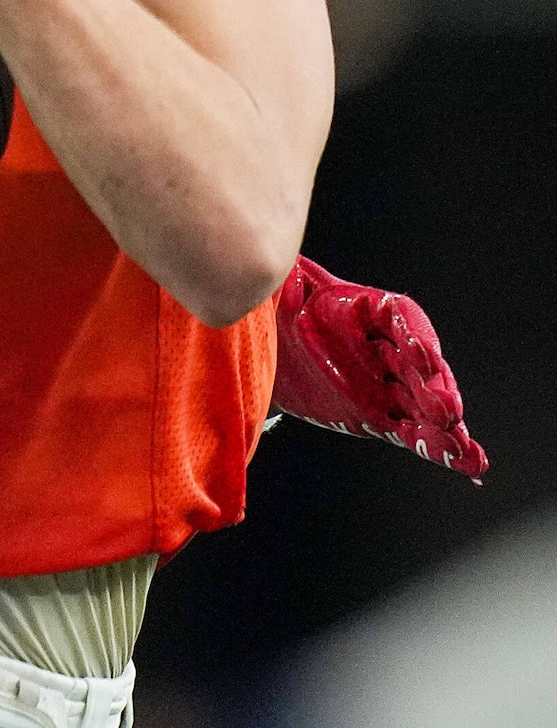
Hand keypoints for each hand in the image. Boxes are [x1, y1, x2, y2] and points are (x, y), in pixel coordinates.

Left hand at [272, 256, 485, 480]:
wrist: (260, 346)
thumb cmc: (270, 306)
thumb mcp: (272, 285)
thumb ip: (283, 277)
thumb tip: (283, 264)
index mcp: (363, 310)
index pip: (399, 317)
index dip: (413, 332)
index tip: (420, 350)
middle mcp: (382, 348)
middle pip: (417, 366)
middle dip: (433, 388)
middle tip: (447, 410)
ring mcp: (384, 384)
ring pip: (421, 404)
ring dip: (444, 425)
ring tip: (463, 447)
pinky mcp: (377, 416)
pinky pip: (411, 432)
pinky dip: (438, 447)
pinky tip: (468, 463)